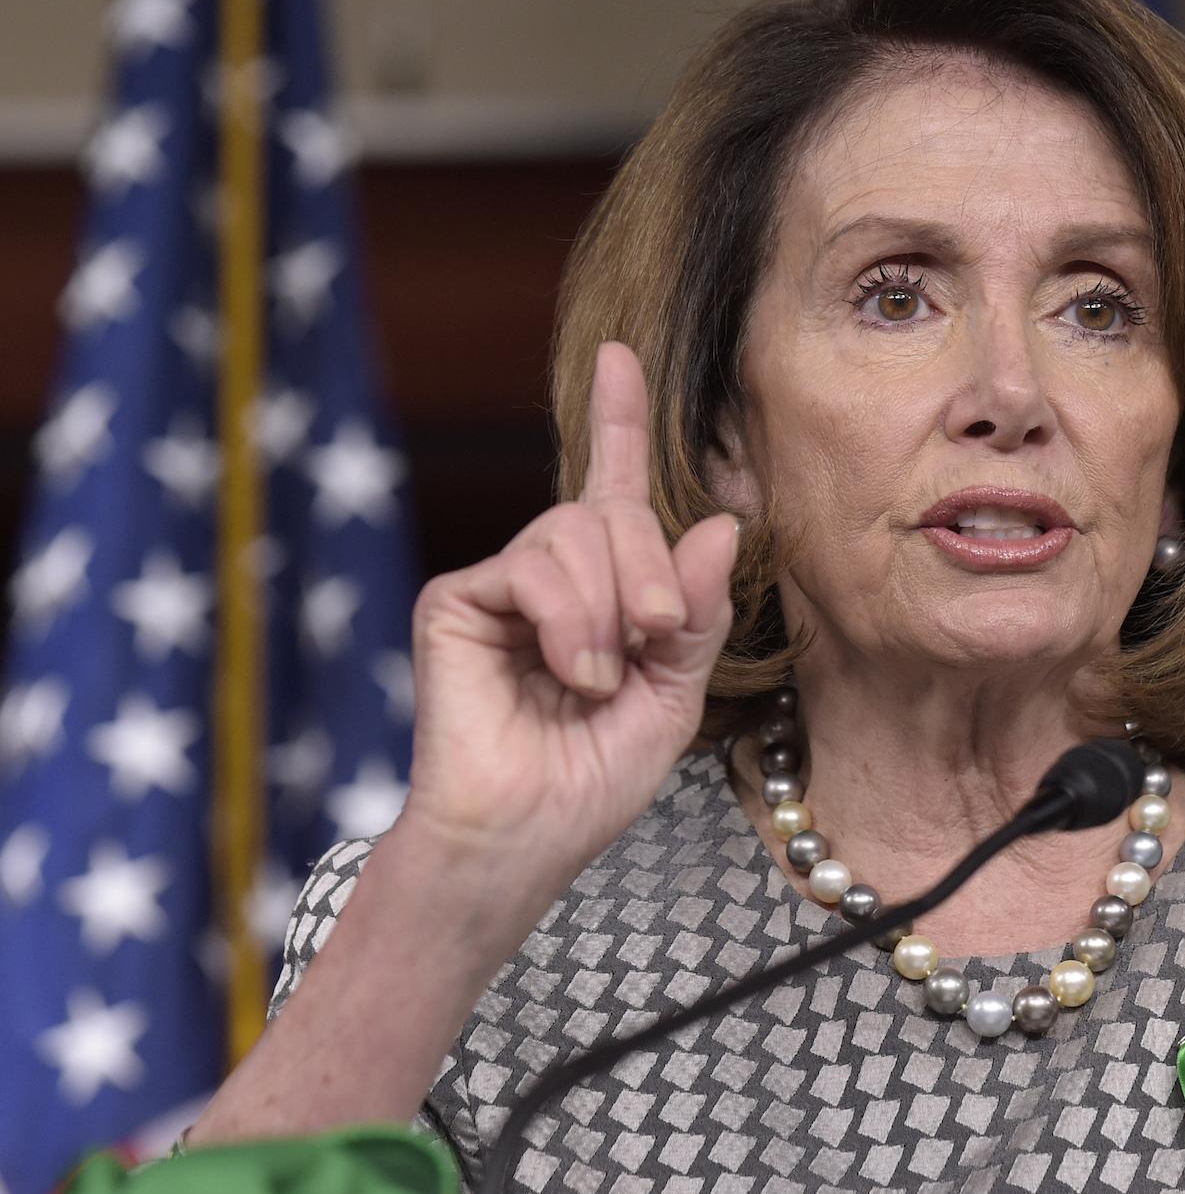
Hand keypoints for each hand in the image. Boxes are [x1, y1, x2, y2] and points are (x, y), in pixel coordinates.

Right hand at [398, 341, 737, 888]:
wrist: (524, 837)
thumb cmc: (591, 779)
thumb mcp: (673, 694)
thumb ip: (696, 613)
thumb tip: (717, 522)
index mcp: (603, 591)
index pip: (611, 488)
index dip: (616, 419)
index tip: (620, 356)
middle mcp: (549, 574)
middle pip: (613, 511)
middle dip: (653, 571)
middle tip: (657, 637)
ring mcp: (501, 583)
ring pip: (576, 529)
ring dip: (613, 604)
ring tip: (602, 675)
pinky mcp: (456, 599)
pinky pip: (535, 564)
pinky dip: (572, 620)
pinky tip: (571, 673)